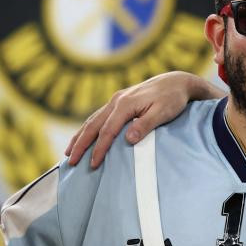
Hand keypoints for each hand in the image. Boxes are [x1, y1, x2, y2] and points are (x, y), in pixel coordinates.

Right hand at [65, 71, 224, 166]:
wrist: (176, 81)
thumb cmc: (172, 99)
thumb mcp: (163, 113)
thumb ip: (145, 125)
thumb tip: (128, 139)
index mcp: (126, 104)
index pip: (108, 130)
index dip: (99, 148)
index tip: (93, 164)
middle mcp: (117, 100)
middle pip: (93, 125)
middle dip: (81, 144)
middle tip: (71, 162)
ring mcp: (116, 100)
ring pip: (92, 120)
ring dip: (80, 137)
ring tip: (69, 153)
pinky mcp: (119, 101)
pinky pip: (98, 116)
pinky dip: (88, 129)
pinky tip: (83, 138)